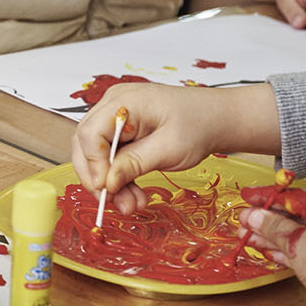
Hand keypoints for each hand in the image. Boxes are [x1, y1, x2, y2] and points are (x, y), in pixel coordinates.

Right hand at [69, 83, 277, 214]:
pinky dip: (119, 176)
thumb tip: (106, 183)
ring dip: (110, 182)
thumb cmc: (200, 125)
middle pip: (86, 144)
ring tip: (131, 204)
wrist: (219, 118)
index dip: (93, 163)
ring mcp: (116, 116)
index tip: (106, 190)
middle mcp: (113, 105)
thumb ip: (134, 164)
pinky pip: (110, 155)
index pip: (90, 133)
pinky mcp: (123, 130)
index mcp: (123, 101)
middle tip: (116, 203)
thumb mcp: (170, 149)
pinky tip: (133, 193)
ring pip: (96, 153)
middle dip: (98, 177)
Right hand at [237, 192, 305, 305]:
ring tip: (249, 238)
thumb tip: (253, 215)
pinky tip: (269, 253)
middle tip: (245, 222)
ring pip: (300, 234)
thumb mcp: (295, 241)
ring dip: (273, 237)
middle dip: (267, 221)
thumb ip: (272, 226)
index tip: (248, 197)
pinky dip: (289, 250)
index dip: (267, 197)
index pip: (294, 196)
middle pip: (295, 216)